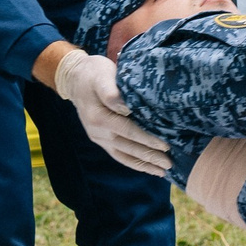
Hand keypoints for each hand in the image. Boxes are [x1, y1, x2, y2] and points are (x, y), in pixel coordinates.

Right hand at [52, 49, 171, 176]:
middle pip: (128, 147)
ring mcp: (99, 138)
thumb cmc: (93, 73)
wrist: (75, 78)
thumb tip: (126, 107)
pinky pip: (118, 155)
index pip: (129, 131)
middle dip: (150, 157)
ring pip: (124, 155)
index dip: (148, 139)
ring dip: (143, 164)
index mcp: (99, 117)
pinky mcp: (101, 140)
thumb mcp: (102, 76)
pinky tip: (147, 167)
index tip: (166, 146)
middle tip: (170, 165)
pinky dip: (133, 162)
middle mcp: (98, 131)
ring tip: (162, 172)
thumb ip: (112, 92)